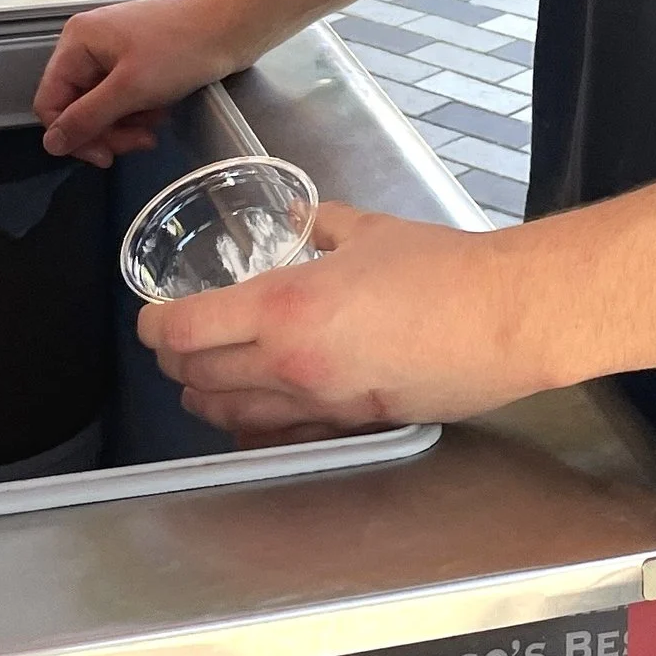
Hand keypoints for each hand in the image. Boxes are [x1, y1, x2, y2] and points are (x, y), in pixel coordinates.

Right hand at [37, 0, 256, 162]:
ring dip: (126, 123)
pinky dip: (140, 110)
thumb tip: (50, 144)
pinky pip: (124, 96)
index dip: (72, 136)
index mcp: (77, 42)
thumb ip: (86, 119)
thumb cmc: (181, 51)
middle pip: (77, 106)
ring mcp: (114, 50)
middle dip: (107, 130)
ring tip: (156, 124)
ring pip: (102, 106)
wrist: (233, 24)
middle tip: (140, 143)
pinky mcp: (138, 58)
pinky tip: (162, 112)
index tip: (105, 157)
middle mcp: (88, 44)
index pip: (50, 102)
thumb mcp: (130, 89)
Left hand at [140, 201, 545, 441]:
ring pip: (229, 417)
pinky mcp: (348, 427)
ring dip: (205, 398)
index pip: (184, 331)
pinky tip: (253, 414)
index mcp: (283, 307)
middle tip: (174, 343)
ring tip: (203, 379)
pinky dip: (252, 427)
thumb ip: (320, 223)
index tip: (151, 318)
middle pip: (195, 378)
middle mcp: (288, 364)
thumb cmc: (441, 267)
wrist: (504, 318)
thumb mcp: (369, 230)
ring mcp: (318, 404)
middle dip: (173, 362)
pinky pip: (278, 438)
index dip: (153, 328)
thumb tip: (296, 216)